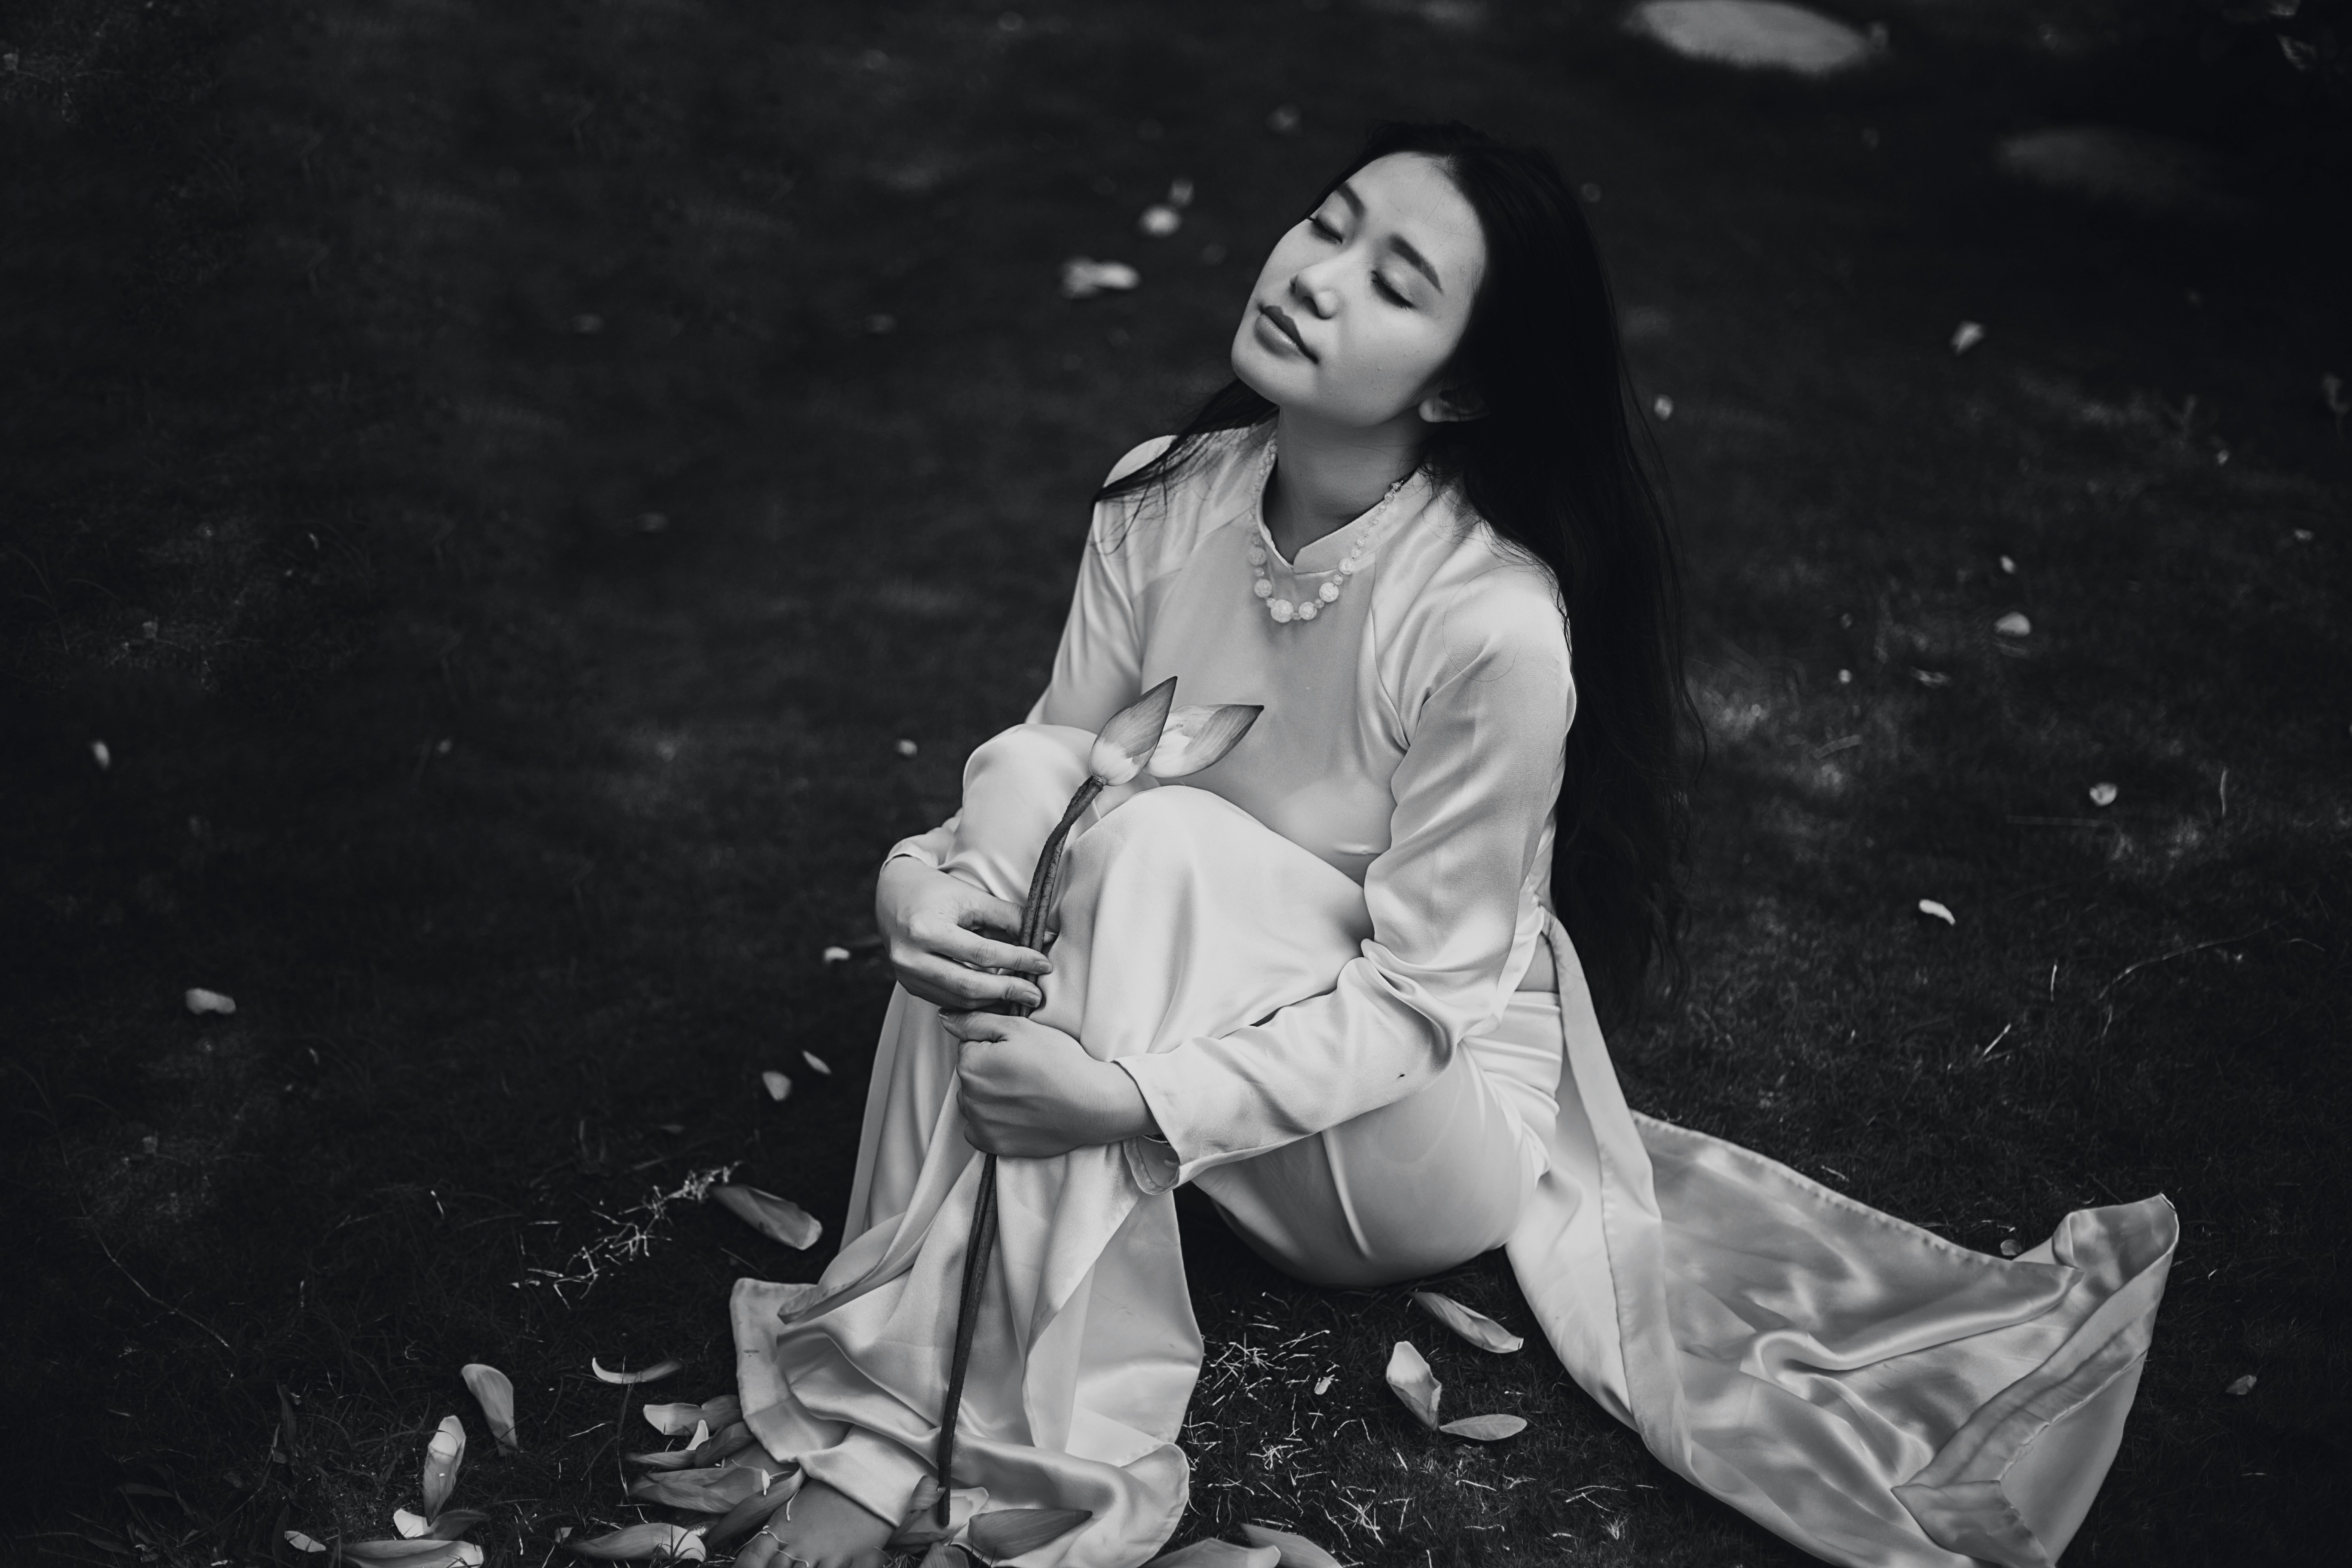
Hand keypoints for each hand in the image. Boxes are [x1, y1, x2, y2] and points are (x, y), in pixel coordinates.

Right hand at [876, 857, 1050, 1010]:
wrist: (892, 895)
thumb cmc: (935, 891)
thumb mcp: (971, 897)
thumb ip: (1008, 916)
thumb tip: (1046, 936)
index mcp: (926, 929)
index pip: (981, 953)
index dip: (1016, 959)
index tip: (1043, 963)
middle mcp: (911, 958)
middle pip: (968, 985)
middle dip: (1007, 990)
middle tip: (1036, 994)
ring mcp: (907, 976)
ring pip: (959, 998)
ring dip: (994, 1000)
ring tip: (1021, 996)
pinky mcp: (910, 986)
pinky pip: (949, 1000)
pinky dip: (976, 1001)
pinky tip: (997, 998)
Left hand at [939, 1011, 1157, 1157]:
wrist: (1090, 1104)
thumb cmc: (1058, 1062)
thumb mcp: (1019, 1028)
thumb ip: (976, 1021)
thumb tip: (945, 1017)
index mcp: (970, 1064)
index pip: (969, 1047)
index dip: (995, 1046)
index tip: (1019, 1053)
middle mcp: (967, 1096)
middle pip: (971, 1076)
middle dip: (990, 1071)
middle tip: (1026, 1072)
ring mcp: (979, 1123)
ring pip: (975, 1102)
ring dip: (991, 1097)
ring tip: (1026, 1093)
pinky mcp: (992, 1144)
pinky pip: (980, 1130)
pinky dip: (993, 1122)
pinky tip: (1018, 1113)